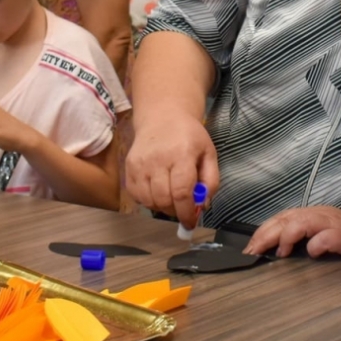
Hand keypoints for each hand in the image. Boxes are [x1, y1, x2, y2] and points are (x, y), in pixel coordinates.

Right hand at [124, 109, 217, 228]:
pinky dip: (148, 201)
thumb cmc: (189, 137)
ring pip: (149, 201)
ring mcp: (140, 164)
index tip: (191, 223)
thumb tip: (202, 205)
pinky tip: (158, 192)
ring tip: (171, 199)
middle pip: (164, 199)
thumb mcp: (209, 153)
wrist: (162, 118)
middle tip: (183, 209)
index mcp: (182, 154)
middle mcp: (157, 159)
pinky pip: (137, 196)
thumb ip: (211, 181)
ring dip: (162, 207)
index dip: (186, 212)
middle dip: (176, 211)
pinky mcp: (129, 168)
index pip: (181, 192)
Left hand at [243, 206, 340, 259]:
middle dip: (266, 235)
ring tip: (280, 253)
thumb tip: (272, 252)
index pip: (280, 218)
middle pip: (286, 218)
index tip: (249, 250)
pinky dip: (317, 245)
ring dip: (287, 236)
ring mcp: (334, 224)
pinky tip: (313, 254)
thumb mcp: (321, 235)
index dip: (262, 233)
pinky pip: (327, 237)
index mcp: (311, 215)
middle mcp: (320, 216)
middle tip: (254, 252)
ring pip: (303, 222)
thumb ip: (300, 239)